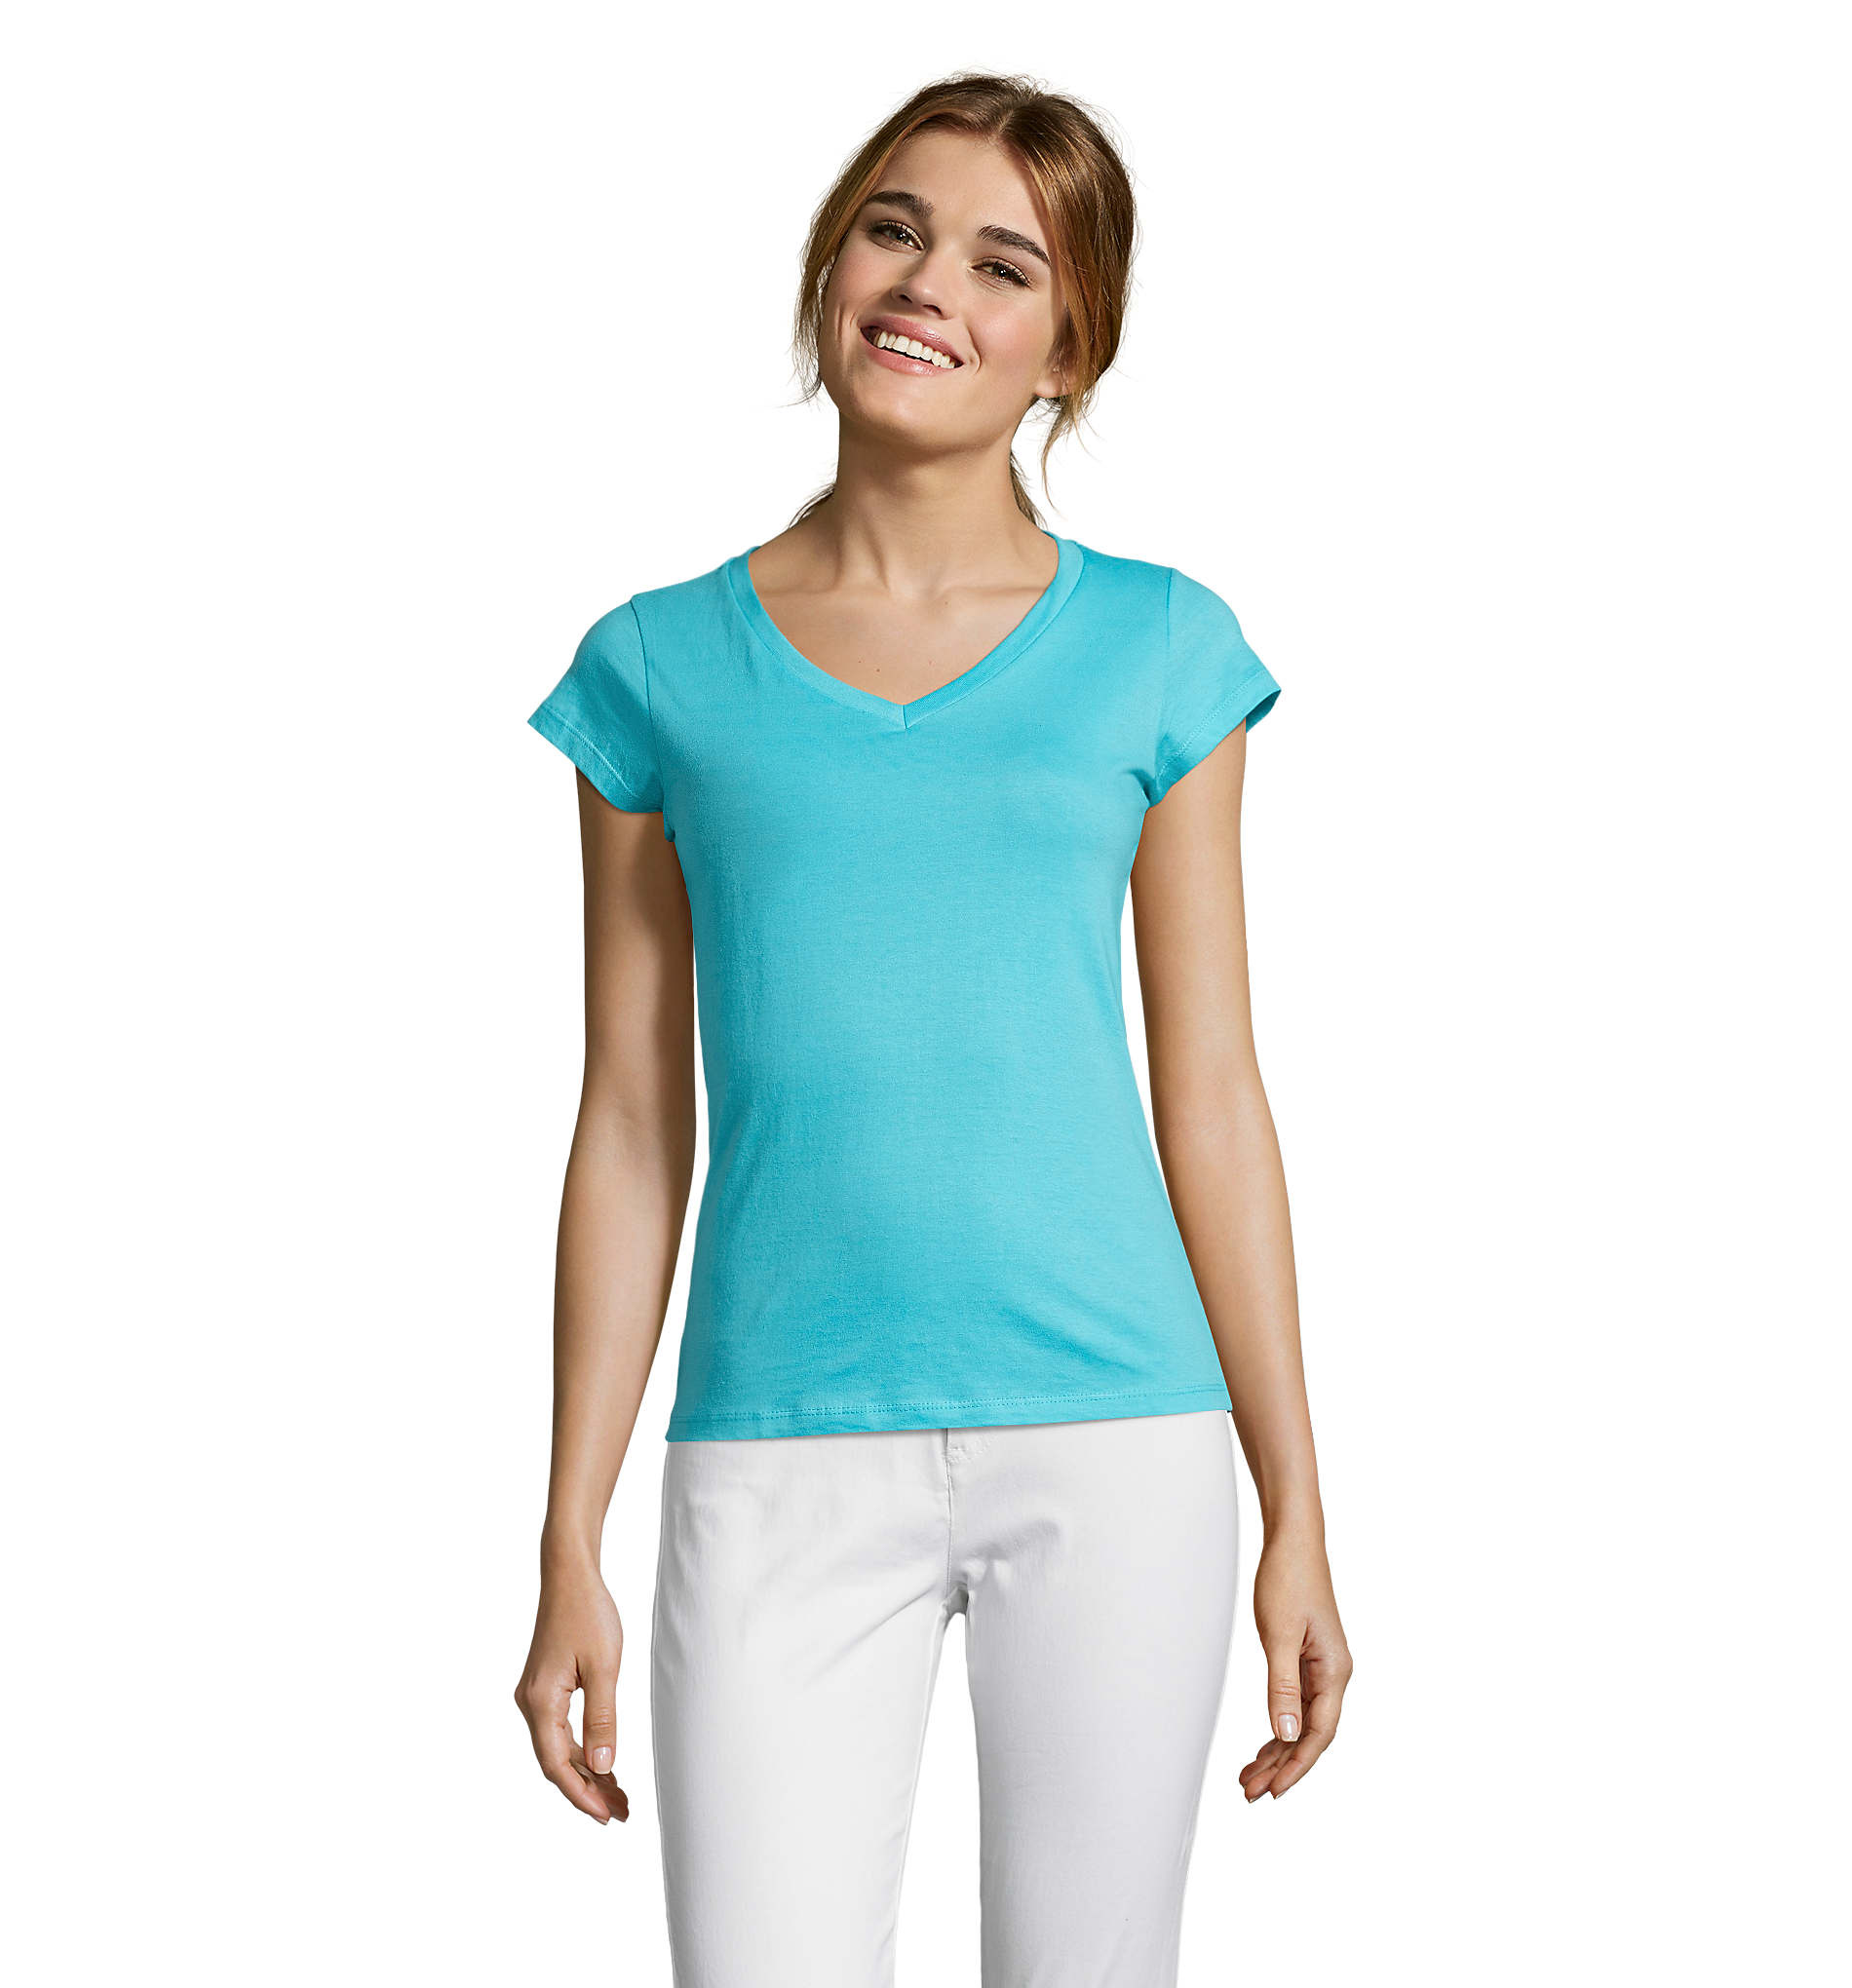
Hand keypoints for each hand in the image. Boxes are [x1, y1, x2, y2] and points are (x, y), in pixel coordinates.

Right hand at [514, 1558, 629, 1823]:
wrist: (569, 1574)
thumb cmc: (587, 1612)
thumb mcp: (604, 1666)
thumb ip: (602, 1719)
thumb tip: (603, 1766)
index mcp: (540, 1701)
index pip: (555, 1764)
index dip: (580, 1794)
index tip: (606, 1815)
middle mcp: (530, 1703)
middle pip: (556, 1761)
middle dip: (588, 1789)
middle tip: (622, 1812)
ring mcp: (535, 1696)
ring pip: (559, 1748)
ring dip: (587, 1772)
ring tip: (619, 1796)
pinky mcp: (545, 1687)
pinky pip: (561, 1730)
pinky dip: (582, 1749)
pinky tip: (604, 1762)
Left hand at [1239, 1525, 1351, 1801]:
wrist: (1293, 1540)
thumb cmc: (1288, 1578)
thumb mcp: (1279, 1635)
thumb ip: (1282, 1687)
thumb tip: (1284, 1734)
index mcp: (1335, 1671)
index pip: (1319, 1734)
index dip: (1297, 1765)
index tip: (1273, 1790)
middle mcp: (1334, 1674)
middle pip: (1310, 1734)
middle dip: (1281, 1766)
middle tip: (1250, 1792)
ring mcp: (1321, 1667)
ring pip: (1301, 1722)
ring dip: (1277, 1750)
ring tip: (1249, 1777)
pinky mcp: (1308, 1658)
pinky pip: (1296, 1704)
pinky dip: (1278, 1725)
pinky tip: (1264, 1744)